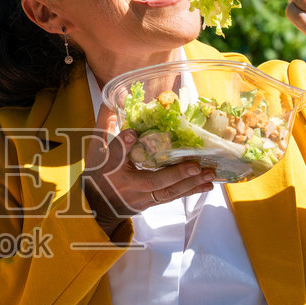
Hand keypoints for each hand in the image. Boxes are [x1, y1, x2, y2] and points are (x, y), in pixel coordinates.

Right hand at [81, 100, 215, 231]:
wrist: (97, 207)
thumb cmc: (98, 175)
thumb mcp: (96, 150)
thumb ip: (105, 125)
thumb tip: (116, 98)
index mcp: (112, 170)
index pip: (116, 155)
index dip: (124, 144)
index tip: (133, 133)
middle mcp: (129, 187)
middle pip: (154, 182)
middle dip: (176, 174)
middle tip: (196, 166)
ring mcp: (143, 197)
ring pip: (168, 193)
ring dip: (190, 184)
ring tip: (209, 174)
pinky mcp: (152, 202)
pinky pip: (172, 197)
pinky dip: (190, 190)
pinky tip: (206, 185)